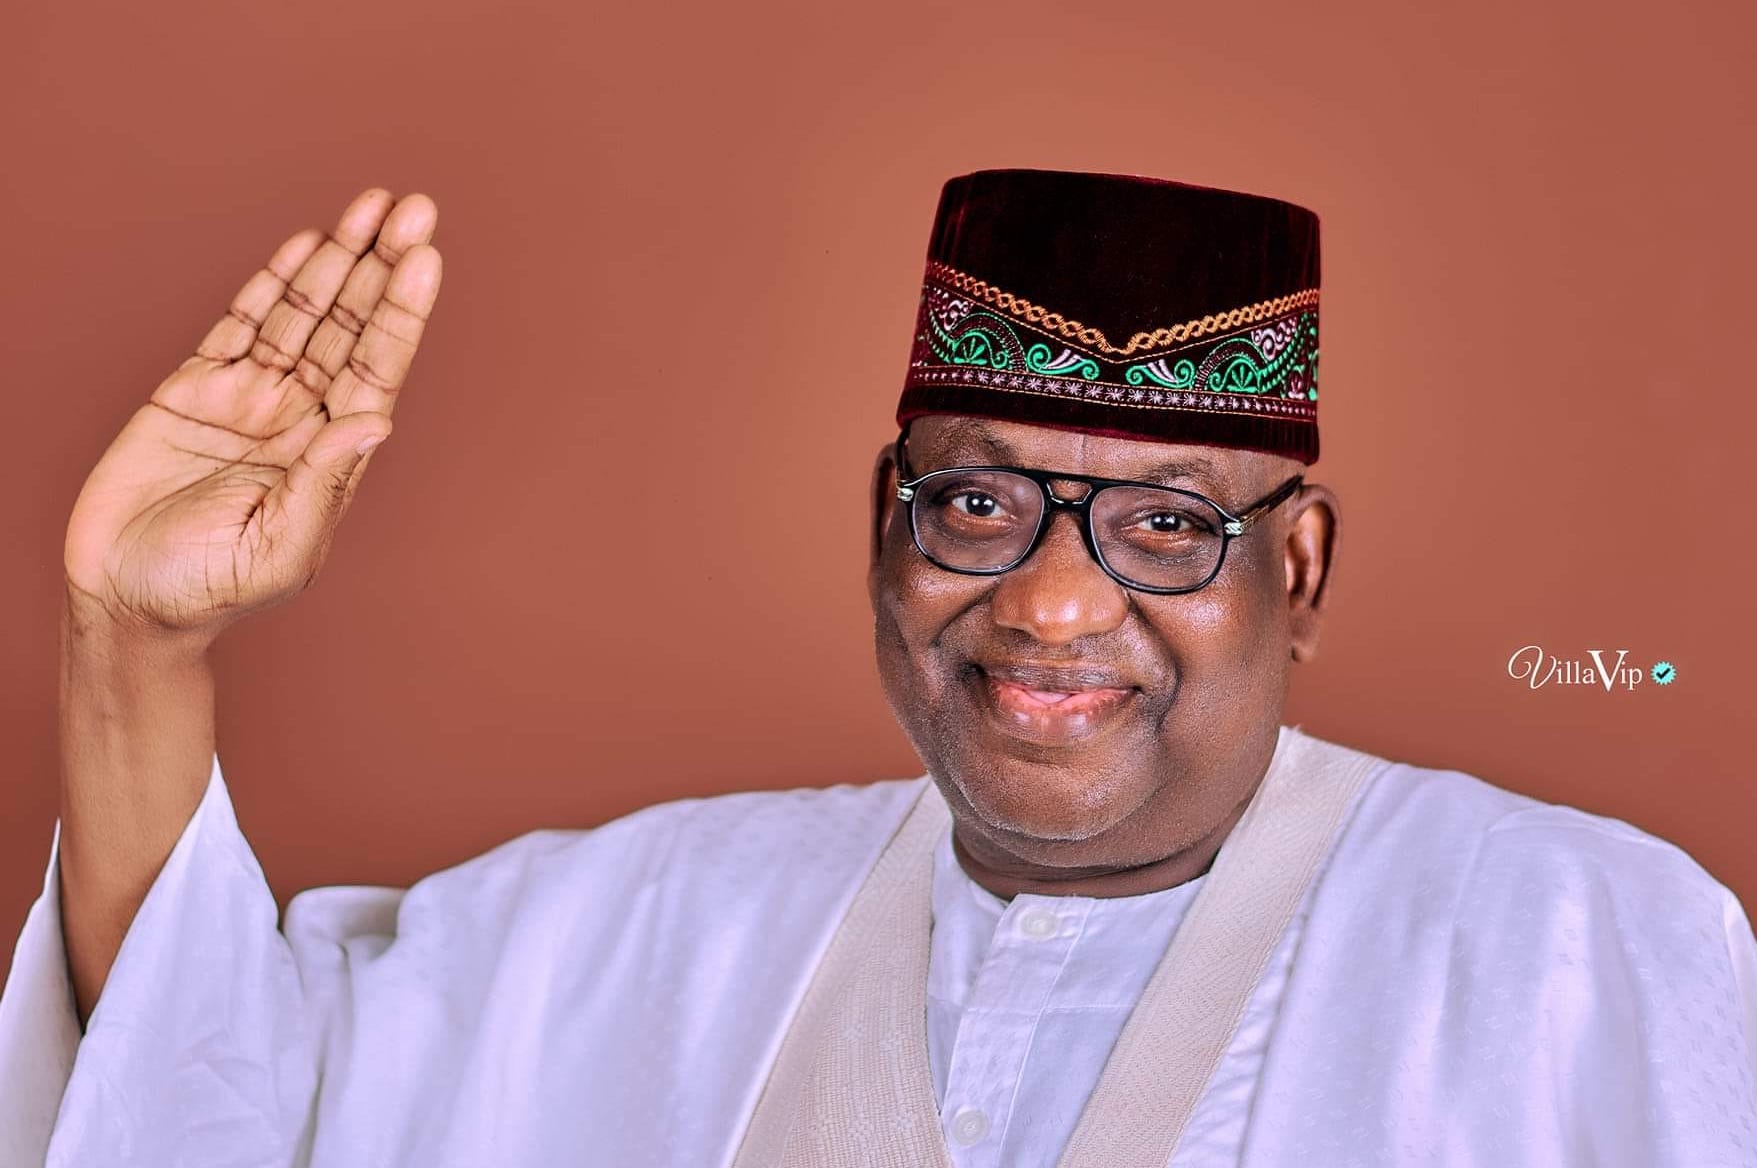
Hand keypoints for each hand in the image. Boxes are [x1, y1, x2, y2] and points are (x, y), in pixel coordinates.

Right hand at [62, 189, 442, 641]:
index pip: (378, 369)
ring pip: (302, 315)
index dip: (402, 313)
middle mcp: (301, 417)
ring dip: (336, 261)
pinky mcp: (194, 389)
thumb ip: (324, 484)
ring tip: (372, 208)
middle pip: (350, 328)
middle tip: (415, 208)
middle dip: (381, 267)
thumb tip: (377, 420)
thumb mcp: (280, 550)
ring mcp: (250, 398)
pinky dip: (273, 284)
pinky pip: (241, 324)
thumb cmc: (209, 590)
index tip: (426, 259)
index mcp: (333, 455)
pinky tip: (306, 246)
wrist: (126, 599)